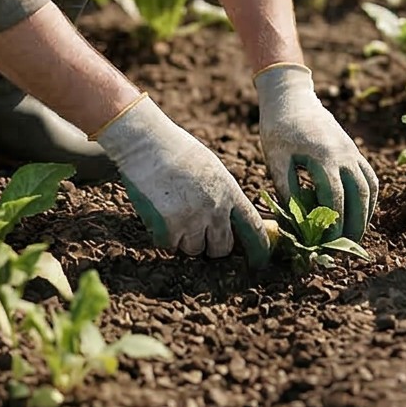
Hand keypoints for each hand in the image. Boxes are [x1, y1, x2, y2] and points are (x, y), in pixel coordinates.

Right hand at [93, 94, 270, 263]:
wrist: (146, 143)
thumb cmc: (177, 153)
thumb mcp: (212, 170)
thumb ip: (223, 196)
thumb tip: (229, 223)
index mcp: (230, 192)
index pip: (253, 228)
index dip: (259, 249)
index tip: (259, 263)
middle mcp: (216, 209)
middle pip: (221, 248)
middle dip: (211, 247)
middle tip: (198, 235)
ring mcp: (192, 219)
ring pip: (193, 249)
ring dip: (184, 240)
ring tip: (173, 212)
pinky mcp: (168, 226)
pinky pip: (168, 245)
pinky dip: (163, 236)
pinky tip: (158, 212)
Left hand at [254, 63, 377, 239]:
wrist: (292, 98)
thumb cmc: (278, 129)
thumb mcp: (275, 159)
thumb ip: (287, 189)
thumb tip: (297, 221)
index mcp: (323, 156)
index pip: (335, 197)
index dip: (332, 224)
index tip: (325, 245)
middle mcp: (344, 154)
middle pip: (359, 196)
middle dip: (353, 225)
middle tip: (344, 249)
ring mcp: (353, 152)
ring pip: (369, 188)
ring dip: (365, 215)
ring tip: (354, 237)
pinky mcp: (354, 151)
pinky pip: (370, 178)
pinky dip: (369, 199)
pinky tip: (361, 214)